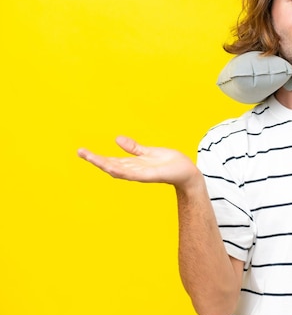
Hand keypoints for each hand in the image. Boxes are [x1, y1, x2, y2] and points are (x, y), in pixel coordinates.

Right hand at [77, 135, 199, 189]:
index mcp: (133, 164)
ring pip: (119, 170)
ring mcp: (141, 174)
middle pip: (110, 165)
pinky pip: (134, 174)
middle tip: (80, 152)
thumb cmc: (170, 163)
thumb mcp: (149, 152)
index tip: (82, 151)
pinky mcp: (150, 176)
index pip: (111, 160)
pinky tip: (112, 167)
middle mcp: (134, 170)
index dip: (96, 157)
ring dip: (104, 164)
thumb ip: (134, 148)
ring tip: (91, 157)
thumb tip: (117, 138)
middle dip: (95, 160)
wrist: (187, 172)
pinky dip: (122, 171)